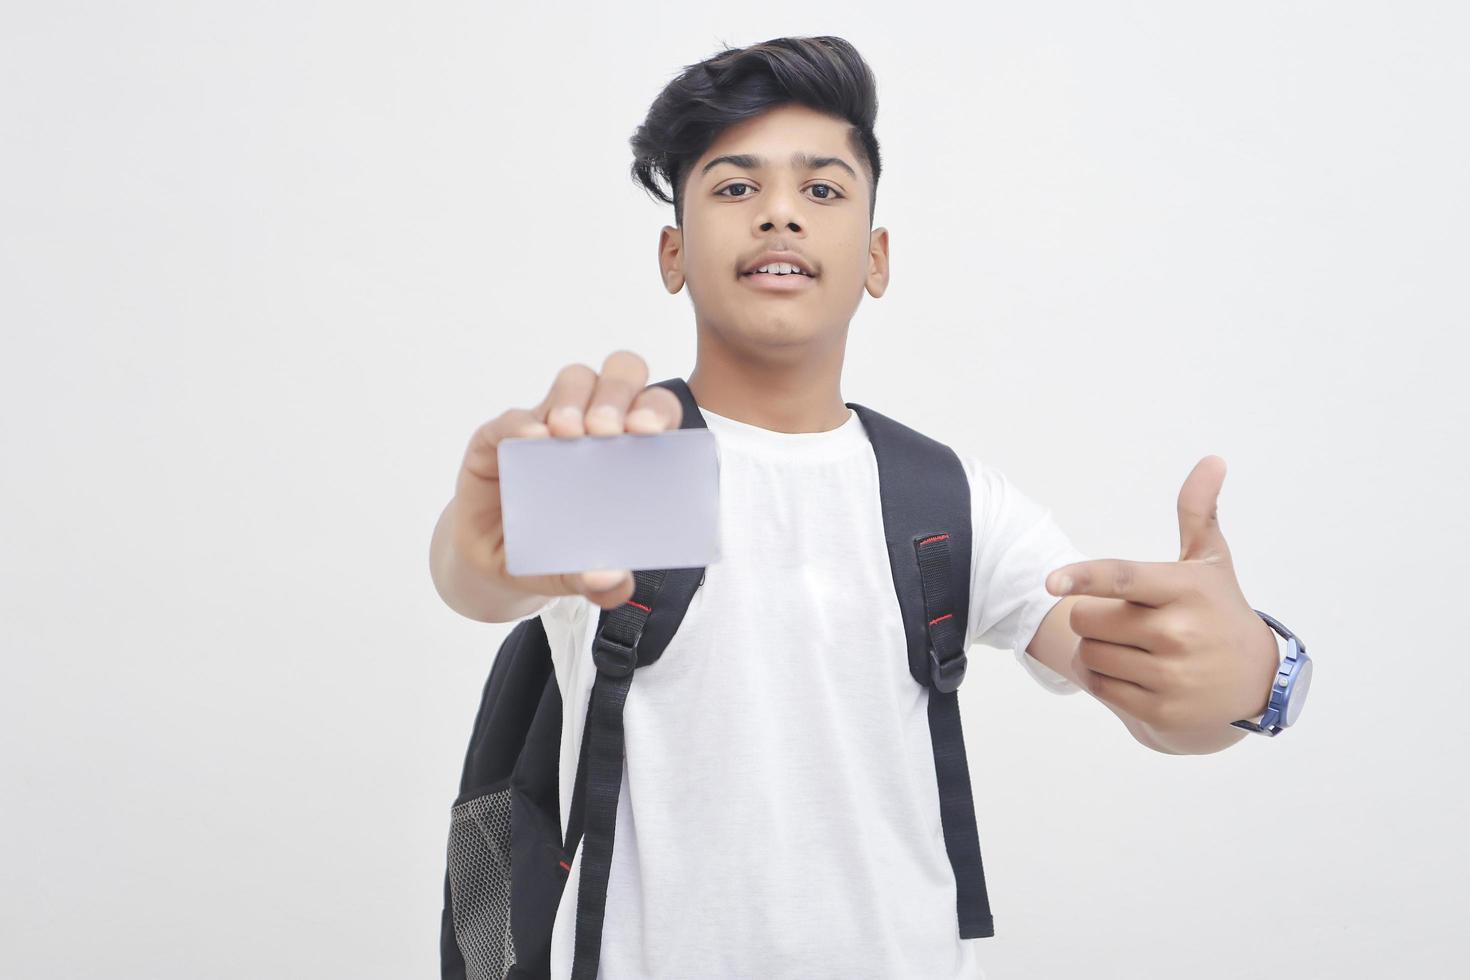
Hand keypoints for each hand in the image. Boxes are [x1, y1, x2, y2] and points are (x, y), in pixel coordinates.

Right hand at [447, 350, 682, 610]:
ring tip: (570, 436)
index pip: (655, 410)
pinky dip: (523, 423)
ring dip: (575, 401)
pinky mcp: (500, 437)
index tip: (650, 433)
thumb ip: (602, 582)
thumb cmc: (554, 553)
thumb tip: (613, 581)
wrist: (495, 565)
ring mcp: (548, 425)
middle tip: (609, 432)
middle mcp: (593, 427)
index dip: (657, 411)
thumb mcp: (578, 574)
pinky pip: (514, 416)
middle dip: (619, 393)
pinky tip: (532, 440)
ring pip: (575, 381)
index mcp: (629, 450)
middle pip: (619, 376)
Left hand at [1043, 455, 1279, 738]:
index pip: (1123, 577)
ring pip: (1089, 654)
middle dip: (1091, 616)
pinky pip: (1099, 687)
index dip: (1083, 577)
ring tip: (1130, 647)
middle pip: (1089, 618)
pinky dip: (1102, 679)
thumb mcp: (1211, 563)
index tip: (1050, 581)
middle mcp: (1179, 632)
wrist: (1254, 684)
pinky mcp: (1161, 710)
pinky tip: (1132, 672)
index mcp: (1185, 589)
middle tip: (1122, 619)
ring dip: (1095, 648)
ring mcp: (1171, 675)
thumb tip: (1211, 460)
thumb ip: (1199, 513)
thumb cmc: (1219, 612)